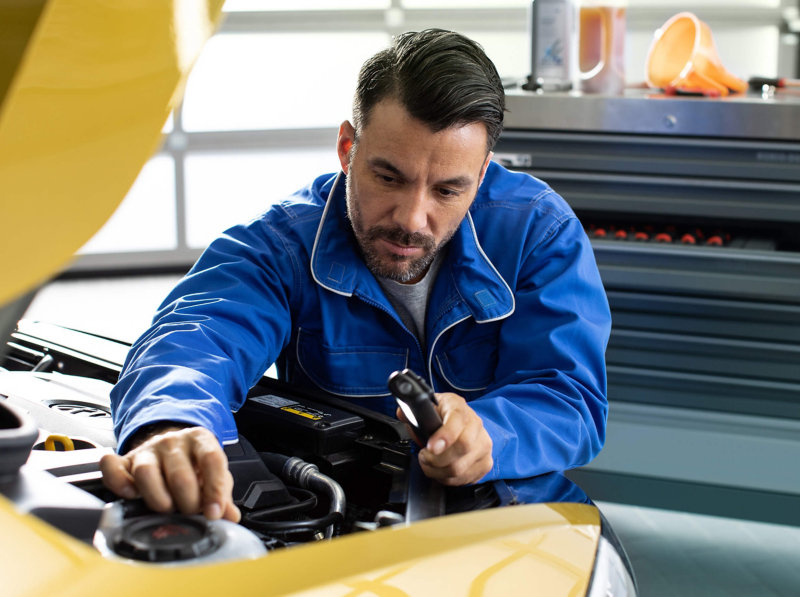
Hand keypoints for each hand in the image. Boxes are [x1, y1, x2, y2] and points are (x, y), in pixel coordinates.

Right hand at [99, 426, 239, 521]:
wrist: (170, 444)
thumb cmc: (194, 463)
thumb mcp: (213, 473)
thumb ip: (222, 494)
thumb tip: (230, 517)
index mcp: (201, 440)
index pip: (212, 460)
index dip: (215, 489)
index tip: (214, 512)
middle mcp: (174, 441)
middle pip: (179, 473)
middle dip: (187, 501)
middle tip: (191, 512)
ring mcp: (148, 450)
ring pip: (146, 472)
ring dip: (158, 498)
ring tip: (167, 508)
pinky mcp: (125, 460)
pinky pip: (113, 468)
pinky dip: (118, 483)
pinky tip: (131, 494)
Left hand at [397, 392, 492, 485]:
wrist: (464, 422)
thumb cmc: (443, 416)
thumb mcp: (427, 407)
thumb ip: (412, 411)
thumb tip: (402, 414)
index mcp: (459, 407)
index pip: (457, 420)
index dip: (444, 436)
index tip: (430, 447)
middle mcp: (476, 425)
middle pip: (462, 447)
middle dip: (436, 459)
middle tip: (424, 456)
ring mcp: (483, 445)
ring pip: (460, 468)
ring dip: (438, 471)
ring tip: (430, 464)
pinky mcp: (486, 463)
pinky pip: (464, 479)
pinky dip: (448, 479)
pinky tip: (442, 470)